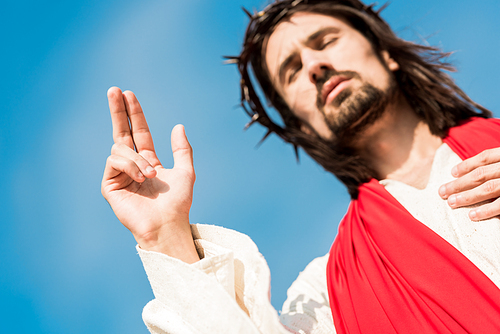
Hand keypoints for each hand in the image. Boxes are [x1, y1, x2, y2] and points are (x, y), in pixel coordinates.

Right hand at [101, 87, 198, 262]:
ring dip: (138, 159)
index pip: (138, 132)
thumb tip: (178, 125)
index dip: (134, 114)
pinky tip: (142, 178)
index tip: (129, 94)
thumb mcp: (186, 172)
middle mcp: (132, 165)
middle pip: (121, 132)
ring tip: (152, 175)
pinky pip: (115, 162)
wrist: (168, 224)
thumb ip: (182, 149)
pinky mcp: (110, 185)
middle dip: (118, 111)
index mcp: (148, 161)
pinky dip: (131, 166)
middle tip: (114, 90)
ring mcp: (119, 175)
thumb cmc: (178, 203)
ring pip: (120, 149)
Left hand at [439, 148, 499, 220]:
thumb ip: (497, 166)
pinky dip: (486, 210)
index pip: (486, 157)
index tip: (453, 172)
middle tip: (442, 192)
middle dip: (459, 183)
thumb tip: (479, 174)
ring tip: (451, 202)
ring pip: (487, 188)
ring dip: (467, 196)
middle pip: (481, 174)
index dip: (468, 165)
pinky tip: (472, 215)